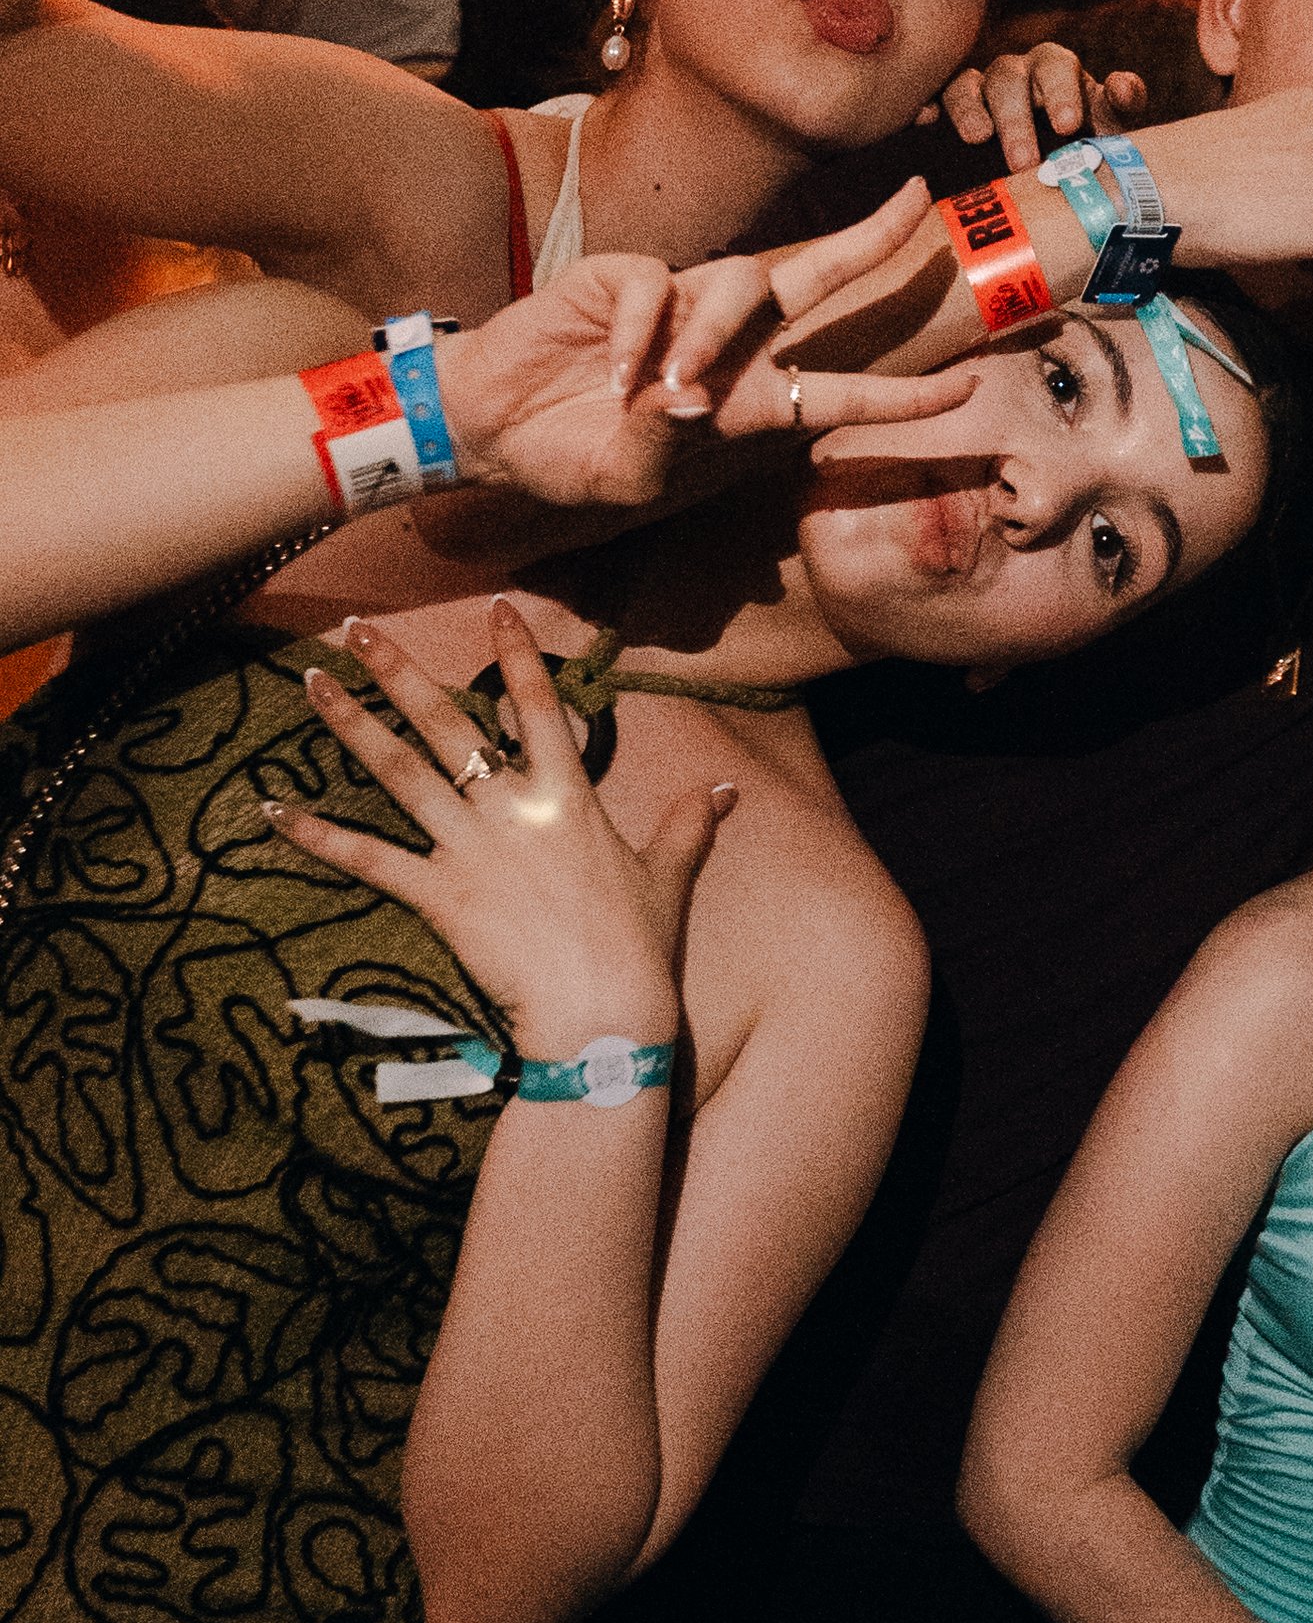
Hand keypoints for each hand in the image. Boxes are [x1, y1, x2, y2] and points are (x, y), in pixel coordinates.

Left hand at [277, 600, 720, 1044]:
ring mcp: (468, 850)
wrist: (598, 1015)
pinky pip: (369, 859)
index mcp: (567, 795)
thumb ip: (688, 826)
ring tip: (313, 684)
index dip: (517, 654)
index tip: (496, 607)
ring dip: (351, 726)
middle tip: (358, 630)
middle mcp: (510, 808)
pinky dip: (319, 836)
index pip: (538, 705)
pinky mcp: (436, 897)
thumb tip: (727, 792)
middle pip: (446, 724)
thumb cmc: (637, 947)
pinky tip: (275, 811)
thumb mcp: (666, 877)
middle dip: (399, 671)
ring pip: (398, 773)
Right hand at [435, 182, 975, 504]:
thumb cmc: (572, 460)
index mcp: (750, 402)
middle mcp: (730, 345)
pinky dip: (642, 334)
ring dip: (713, 336)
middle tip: (921, 198)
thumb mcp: (631, 480)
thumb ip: (670, 448)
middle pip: (817, 277)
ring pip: (740, 284)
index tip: (970, 388)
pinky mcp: (628, 279)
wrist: (491, 430)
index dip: (905, 395)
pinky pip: (656, 288)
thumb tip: (690, 403)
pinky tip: (616, 373)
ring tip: (669, 391)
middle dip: (872, 239)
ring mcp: (682, 305)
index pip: (843, 392)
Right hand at [922, 42, 1145, 168]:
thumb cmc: (1085, 147)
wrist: (1052, 178)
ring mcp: (980, 91)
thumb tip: (1123, 87)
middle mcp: (1017, 74)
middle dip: (1017, 118)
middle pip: (1010, 78)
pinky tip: (926, 120)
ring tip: (978, 139)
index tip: (1068, 126)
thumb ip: (1120, 106)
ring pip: (968, 85)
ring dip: (971, 110)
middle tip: (1024, 162)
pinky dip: (927, 105)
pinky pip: (933, 100)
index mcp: (1057, 73)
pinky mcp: (948, 113)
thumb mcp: (1109, 130)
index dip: (1061, 92)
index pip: (1058, 67)